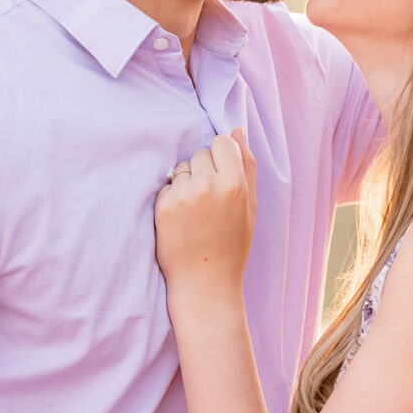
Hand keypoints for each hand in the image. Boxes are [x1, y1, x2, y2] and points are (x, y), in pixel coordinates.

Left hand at [154, 130, 256, 307]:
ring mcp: (183, 195)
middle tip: (208, 199)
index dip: (221, 157)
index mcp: (235, 183)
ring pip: (181, 167)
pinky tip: (181, 218)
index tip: (221, 176)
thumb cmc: (232, 245)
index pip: (221, 142)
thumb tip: (238, 130)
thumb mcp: (250, 205)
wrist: (205, 282)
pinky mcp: (163, 206)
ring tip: (195, 210)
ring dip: (186, 181)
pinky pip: (167, 185)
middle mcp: (208, 185)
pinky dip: (172, 196)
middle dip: (203, 169)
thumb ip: (246, 166)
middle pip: (199, 153)